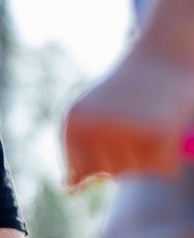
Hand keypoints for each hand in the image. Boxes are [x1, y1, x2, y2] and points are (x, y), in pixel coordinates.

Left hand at [63, 46, 193, 183]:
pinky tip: (170, 128)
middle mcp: (95, 128)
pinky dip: (170, 157)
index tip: (116, 129)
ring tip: (152, 120)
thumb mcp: (93, 113)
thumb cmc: (129, 83)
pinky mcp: (159, 134)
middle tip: (138, 120)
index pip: (80, 172)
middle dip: (127, 156)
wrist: (165, 47)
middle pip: (110, 174)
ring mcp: (126, 132)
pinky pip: (164, 167)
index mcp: (74, 122)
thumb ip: (81, 149)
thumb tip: (68, 190)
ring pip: (137, 171)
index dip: (103, 156)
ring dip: (149, 156)